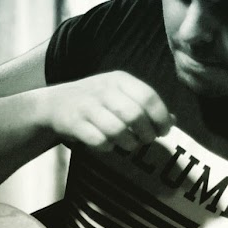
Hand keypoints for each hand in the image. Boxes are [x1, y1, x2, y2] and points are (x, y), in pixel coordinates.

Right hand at [44, 71, 174, 152]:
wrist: (55, 104)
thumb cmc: (97, 101)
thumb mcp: (121, 95)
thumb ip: (146, 106)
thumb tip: (173, 121)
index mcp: (119, 80)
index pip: (148, 96)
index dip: (161, 117)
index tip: (164, 131)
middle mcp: (104, 90)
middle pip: (135, 115)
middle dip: (146, 133)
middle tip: (146, 139)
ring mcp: (87, 106)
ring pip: (117, 130)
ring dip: (129, 143)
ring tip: (129, 144)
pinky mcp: (74, 123)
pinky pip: (99, 141)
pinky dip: (108, 147)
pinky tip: (108, 145)